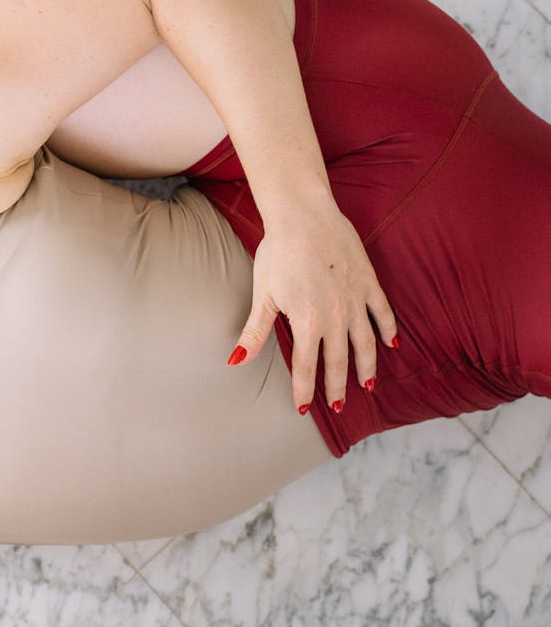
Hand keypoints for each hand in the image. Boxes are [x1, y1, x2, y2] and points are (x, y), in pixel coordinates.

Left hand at [230, 198, 396, 413]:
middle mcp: (336, 317)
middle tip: (339, 407)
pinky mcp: (368, 283)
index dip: (305, 390)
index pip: (307, 367)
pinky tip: (391, 345)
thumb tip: (236, 360)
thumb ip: (254, 332)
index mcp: (308, 323)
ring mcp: (356, 300)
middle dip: (338, 386)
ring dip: (367, 366)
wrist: (304, 217)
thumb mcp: (263, 296)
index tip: (304, 408)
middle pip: (339, 361)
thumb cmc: (278, 254)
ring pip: (366, 343)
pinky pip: (382, 313)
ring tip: (368, 385)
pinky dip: (388, 330)